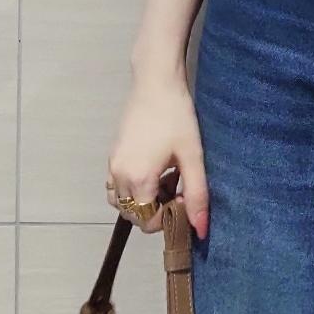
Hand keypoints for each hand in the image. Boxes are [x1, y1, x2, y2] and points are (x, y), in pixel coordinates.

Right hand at [106, 72, 209, 238]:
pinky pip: (116, 186)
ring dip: (143, 200)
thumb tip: (201, 230)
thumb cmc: (177, 117)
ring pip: (122, 202)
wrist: (156, 83)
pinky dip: (133, 188)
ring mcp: (112, 165)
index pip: (146, 220)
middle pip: (133, 214)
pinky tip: (154, 170)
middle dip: (156, 210)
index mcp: (138, 178)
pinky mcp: (113, 155)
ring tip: (166, 180)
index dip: (169, 217)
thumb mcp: (192, 157)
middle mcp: (119, 175)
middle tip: (178, 187)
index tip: (185, 195)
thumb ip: (196, 195)